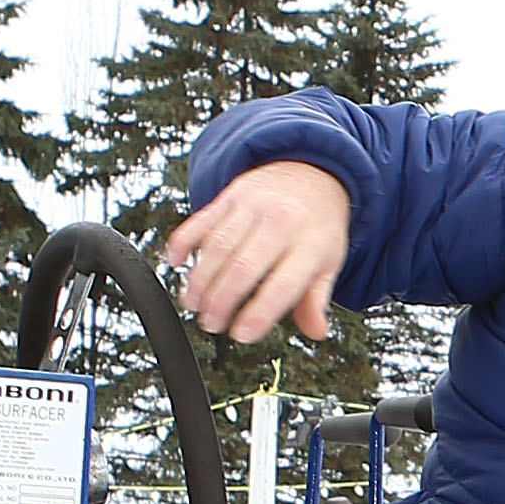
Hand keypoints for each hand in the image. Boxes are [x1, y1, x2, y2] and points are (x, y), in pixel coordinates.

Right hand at [164, 160, 351, 345]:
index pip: (282, 285)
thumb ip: (317, 297)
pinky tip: (175, 262)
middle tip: (211, 324)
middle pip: (243, 267)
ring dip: (199, 279)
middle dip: (221, 301)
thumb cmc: (317, 224)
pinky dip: (183, 242)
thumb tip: (315, 330)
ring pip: (218, 246)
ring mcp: (252, 206)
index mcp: (310, 244)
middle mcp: (280, 222)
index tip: (241, 334)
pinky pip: (201, 220)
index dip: (259, 313)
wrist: (309, 169)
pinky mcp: (229, 196)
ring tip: (192, 303)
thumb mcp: (330, 261)